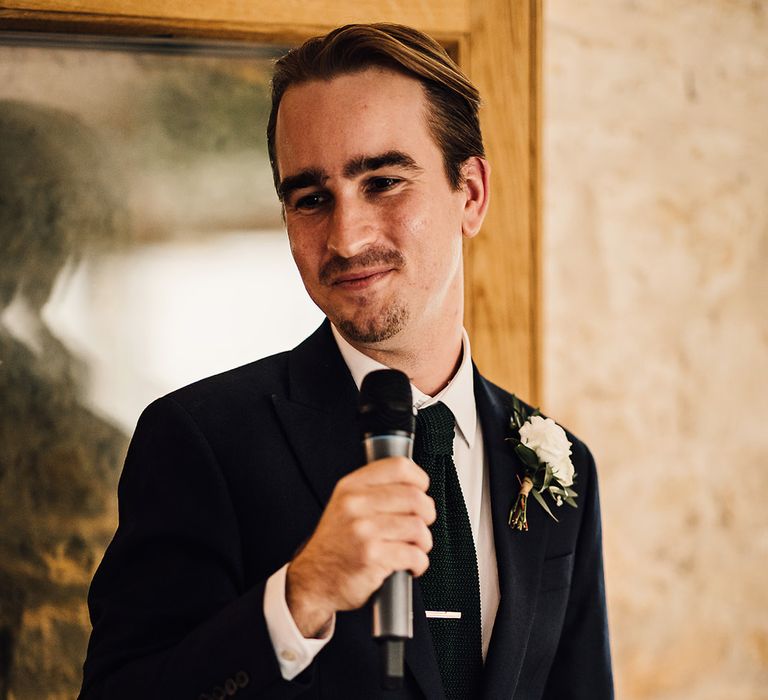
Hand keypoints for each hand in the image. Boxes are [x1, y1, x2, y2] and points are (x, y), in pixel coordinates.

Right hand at [285, 457, 434, 637]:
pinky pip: (414, 555)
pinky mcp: (371, 556)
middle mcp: (355, 504)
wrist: (314, 580)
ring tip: (415, 548)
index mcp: (351, 486)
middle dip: (427, 514)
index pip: (399, 467)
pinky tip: (410, 565)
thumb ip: (374, 490)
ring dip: (424, 542)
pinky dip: (420, 563)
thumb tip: (416, 486)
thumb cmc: (336, 544)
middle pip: (415, 497)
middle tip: (421, 526)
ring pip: (418, 527)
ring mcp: (363, 530)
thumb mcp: (345, 505)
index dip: (419, 479)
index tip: (422, 491)